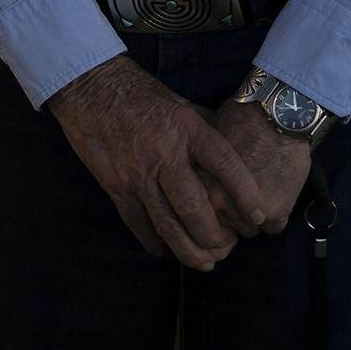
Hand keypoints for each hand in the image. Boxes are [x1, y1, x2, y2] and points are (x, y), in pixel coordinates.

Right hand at [46, 56, 267, 270]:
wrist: (91, 87)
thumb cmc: (140, 93)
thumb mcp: (181, 103)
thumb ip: (205, 127)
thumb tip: (234, 149)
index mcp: (186, 128)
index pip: (225, 165)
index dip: (246, 193)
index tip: (258, 214)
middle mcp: (165, 154)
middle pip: (195, 208)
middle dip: (216, 237)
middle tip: (229, 247)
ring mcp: (138, 174)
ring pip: (168, 226)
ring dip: (190, 251)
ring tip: (207, 262)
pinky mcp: (116, 187)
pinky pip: (139, 225)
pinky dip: (156, 243)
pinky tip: (167, 250)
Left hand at [195, 99, 312, 240]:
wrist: (279, 114)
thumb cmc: (243, 119)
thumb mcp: (208, 140)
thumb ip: (199, 168)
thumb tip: (190, 183)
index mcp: (200, 185)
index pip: (200, 216)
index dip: (212, 207)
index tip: (221, 197)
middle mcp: (220, 203)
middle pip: (224, 227)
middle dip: (233, 215)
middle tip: (244, 192)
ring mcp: (248, 212)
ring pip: (249, 230)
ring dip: (255, 216)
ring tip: (264, 187)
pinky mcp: (276, 214)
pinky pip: (273, 228)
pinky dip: (278, 214)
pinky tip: (279, 190)